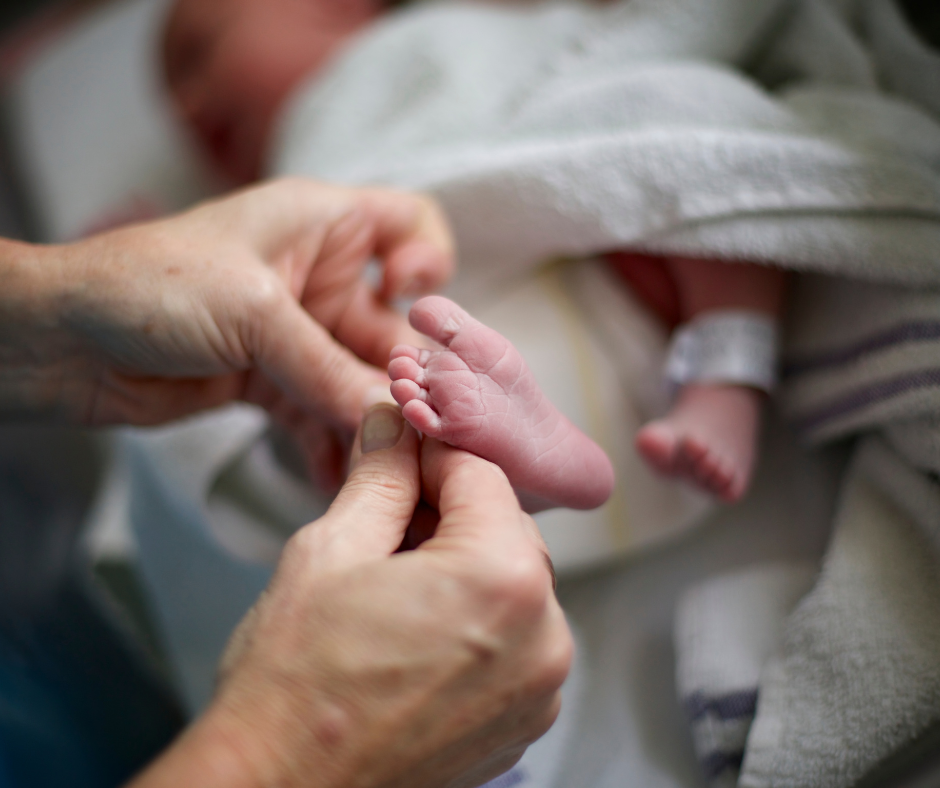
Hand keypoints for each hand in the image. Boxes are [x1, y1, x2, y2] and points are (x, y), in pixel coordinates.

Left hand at [0, 178, 452, 428]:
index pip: (411, 224)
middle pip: (396, 323)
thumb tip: (397, 419)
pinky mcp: (272, 380)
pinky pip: (321, 415)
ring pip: (361, 379)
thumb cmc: (148, 285)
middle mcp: (320, 276)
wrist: (61, 342)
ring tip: (386, 465)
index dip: (429, 260)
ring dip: (373, 421)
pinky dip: (331, 445)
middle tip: (420, 424)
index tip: (409, 298)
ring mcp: (298, 333)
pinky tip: (335, 479)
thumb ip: (329, 369)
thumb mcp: (255, 314)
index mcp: (321, 225)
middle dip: (408, 375)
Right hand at [130, 404, 570, 787]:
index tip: (397, 453)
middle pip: (504, 528)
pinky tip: (416, 630)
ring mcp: (540, 686)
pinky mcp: (525, 721)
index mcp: (501, 578)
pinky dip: (477, 620)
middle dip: (448, 512)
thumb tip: (394, 425)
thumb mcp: (331, 550)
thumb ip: (380, 476)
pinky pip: (515, 638)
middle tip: (384, 521)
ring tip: (393, 582)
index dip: (430, 454)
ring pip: (512, 582)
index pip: (480, 473)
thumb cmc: (296, 683)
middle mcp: (542, 634)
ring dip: (463, 565)